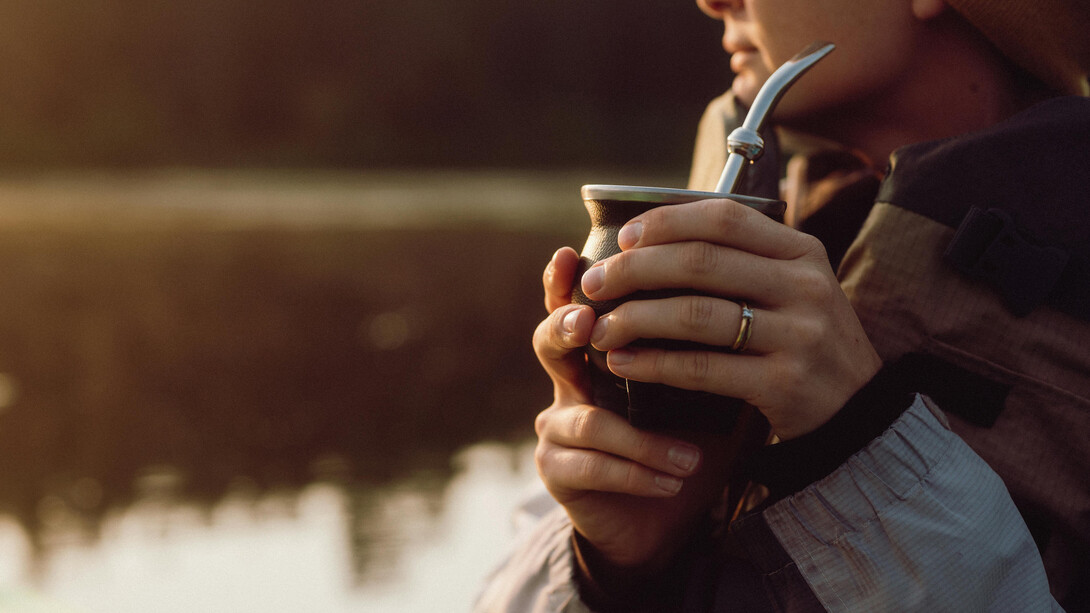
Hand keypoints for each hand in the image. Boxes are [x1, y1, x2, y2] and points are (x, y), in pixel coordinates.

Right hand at [532, 247, 762, 568]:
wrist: (667, 513)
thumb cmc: (687, 437)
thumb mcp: (703, 384)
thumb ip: (709, 341)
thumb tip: (754, 290)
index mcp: (599, 349)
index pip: (573, 302)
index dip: (564, 279)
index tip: (572, 252)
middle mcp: (569, 380)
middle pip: (548, 342)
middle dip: (567, 329)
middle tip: (591, 325)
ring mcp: (558, 427)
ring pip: (586, 420)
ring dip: (643, 440)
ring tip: (690, 459)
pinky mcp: (558, 472)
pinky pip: (591, 467)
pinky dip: (639, 473)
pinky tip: (676, 480)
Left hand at [579, 198, 881, 439]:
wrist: (858, 411)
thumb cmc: (803, 341)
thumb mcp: (790, 287)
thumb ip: (740, 260)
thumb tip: (650, 234)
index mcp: (802, 251)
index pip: (723, 218)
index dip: (665, 223)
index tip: (622, 238)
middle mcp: (804, 285)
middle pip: (700, 262)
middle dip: (634, 270)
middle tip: (594, 284)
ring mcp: (798, 334)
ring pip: (696, 314)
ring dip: (635, 319)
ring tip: (600, 329)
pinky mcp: (784, 383)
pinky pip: (702, 368)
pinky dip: (654, 364)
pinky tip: (624, 363)